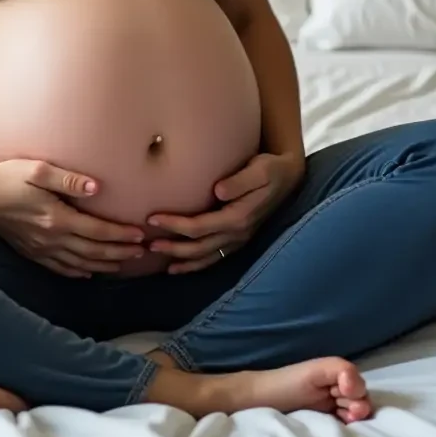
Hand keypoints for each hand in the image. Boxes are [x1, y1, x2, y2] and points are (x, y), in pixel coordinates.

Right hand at [0, 159, 145, 277]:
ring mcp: (40, 249)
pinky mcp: (30, 252)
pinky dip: (78, 272)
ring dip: (104, 265)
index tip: (139, 235)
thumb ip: (68, 180)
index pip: (97, 231)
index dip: (120, 235)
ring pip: (79, 264)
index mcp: (56, 218)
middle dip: (120, 253)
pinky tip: (88, 272)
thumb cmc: (7, 177)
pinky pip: (59, 268)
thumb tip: (97, 188)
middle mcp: (50, 239)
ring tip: (124, 264)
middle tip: (141, 252)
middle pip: (93, 251)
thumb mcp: (37, 170)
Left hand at [147, 153, 304, 273]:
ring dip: (180, 259)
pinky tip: (177, 267)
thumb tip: (218, 191)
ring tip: (156, 258)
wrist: (288, 178)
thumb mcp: (261, 169)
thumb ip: (241, 181)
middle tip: (146, 244)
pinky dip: (194, 265)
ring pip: (205, 257)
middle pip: (198, 246)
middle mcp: (237, 234)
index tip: (153, 218)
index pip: (200, 227)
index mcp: (239, 217)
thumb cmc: (270, 169)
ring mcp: (238, 240)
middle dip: (172, 247)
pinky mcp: (237, 240)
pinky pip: (213, 258)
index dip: (176, 226)